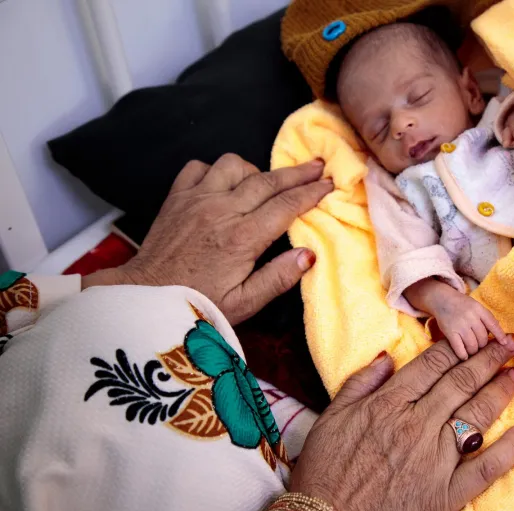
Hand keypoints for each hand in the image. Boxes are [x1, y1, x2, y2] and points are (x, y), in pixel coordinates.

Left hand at [82, 154, 332, 324]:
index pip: (286, 206)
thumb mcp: (244, 304)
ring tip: (267, 182)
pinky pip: (199, 167)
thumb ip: (278, 278)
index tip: (329, 185)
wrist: (145, 299)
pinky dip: (216, 170)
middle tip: (318, 166)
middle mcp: (221, 211)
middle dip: (297, 172)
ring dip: (255, 170)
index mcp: (242, 238)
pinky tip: (224, 185)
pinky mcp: (176, 197)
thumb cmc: (198, 304)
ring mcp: (196, 199)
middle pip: (268, 180)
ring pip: (234, 165)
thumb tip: (308, 254)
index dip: (311, 193)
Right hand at [290, 338, 513, 510]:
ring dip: (500, 392)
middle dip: (487, 360)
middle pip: (460, 383)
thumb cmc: (323, 477)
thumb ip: (360, 384)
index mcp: (388, 405)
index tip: (475, 335)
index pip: (432, 366)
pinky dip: (508, 451)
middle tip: (508, 344)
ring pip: (476, 416)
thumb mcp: (330, 419)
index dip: (458, 347)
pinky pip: (485, 469)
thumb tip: (386, 358)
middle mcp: (417, 426)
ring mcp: (435, 460)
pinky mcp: (447, 495)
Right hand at [433, 293, 507, 359]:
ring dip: (473, 351)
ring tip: (472, 350)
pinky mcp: (449, 332)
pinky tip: (464, 356)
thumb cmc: (463, 306)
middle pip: (483, 338)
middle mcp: (470, 316)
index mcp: (479, 309)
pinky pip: (459, 348)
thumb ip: (488, 319)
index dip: (500, 335)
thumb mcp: (477, 307)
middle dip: (483, 345)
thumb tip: (501, 336)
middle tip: (480, 346)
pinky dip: (463, 355)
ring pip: (472, 346)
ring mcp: (459, 324)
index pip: (493, 324)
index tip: (505, 344)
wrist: (442, 300)